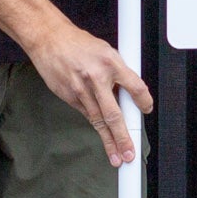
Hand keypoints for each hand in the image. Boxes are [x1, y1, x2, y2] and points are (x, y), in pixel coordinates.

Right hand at [23, 14, 154, 164]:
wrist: (49, 40)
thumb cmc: (80, 45)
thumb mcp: (106, 52)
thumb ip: (118, 73)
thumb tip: (130, 95)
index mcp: (111, 62)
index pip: (135, 87)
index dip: (144, 102)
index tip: (147, 110)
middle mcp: (96, 78)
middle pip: (114, 114)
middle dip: (123, 137)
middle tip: (129, 154)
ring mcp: (80, 90)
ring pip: (98, 121)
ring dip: (108, 142)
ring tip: (117, 157)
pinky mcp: (69, 97)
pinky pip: (87, 114)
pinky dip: (96, 125)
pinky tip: (103, 136)